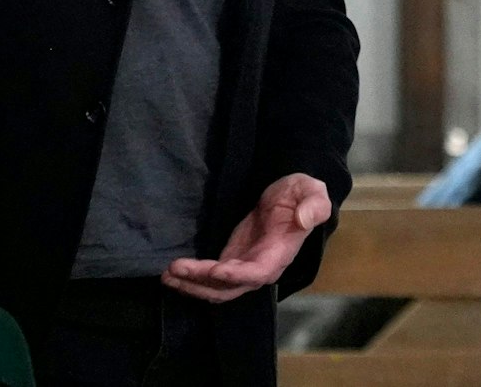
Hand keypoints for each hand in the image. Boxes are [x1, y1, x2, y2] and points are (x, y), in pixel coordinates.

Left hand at [161, 173, 331, 302]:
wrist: (290, 198)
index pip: (258, 273)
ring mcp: (244, 267)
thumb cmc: (301, 193)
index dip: (237, 275)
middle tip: (175, 269)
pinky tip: (173, 273)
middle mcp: (260, 268)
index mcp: (280, 253)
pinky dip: (192, 279)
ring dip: (191, 284)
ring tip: (167, 274)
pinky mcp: (231, 261)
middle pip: (229, 287)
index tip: (214, 270)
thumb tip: (304, 218)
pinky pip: (210, 279)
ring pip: (216, 288)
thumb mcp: (312, 191)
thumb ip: (314, 205)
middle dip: (201, 282)